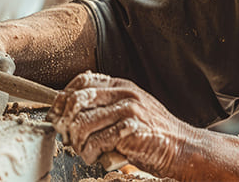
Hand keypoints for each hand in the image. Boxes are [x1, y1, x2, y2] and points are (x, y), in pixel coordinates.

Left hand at [47, 72, 197, 177]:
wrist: (182, 147)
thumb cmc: (153, 133)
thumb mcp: (129, 110)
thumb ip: (106, 105)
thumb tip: (70, 112)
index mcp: (121, 85)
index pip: (82, 82)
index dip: (63, 98)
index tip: (56, 115)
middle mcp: (124, 94)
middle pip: (78, 100)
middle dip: (66, 121)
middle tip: (67, 136)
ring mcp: (129, 110)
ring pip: (83, 122)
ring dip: (77, 141)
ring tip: (83, 150)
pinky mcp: (132, 129)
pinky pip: (96, 140)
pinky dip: (89, 153)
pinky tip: (94, 157)